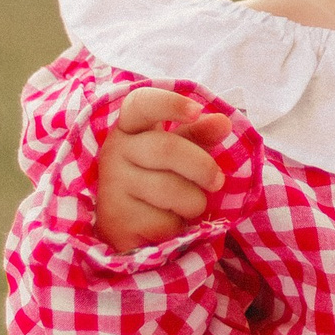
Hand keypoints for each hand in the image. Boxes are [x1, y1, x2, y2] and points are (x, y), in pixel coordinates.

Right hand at [95, 86, 234, 251]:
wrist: (130, 230)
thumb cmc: (159, 180)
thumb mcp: (181, 152)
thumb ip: (200, 135)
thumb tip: (223, 122)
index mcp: (130, 128)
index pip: (141, 104)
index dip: (170, 103)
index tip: (197, 111)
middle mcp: (114, 151)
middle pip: (166, 148)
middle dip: (203, 167)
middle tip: (217, 182)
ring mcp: (111, 186)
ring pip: (169, 189)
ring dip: (194, 202)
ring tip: (188, 206)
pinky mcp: (115, 220)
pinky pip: (164, 221)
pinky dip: (178, 226)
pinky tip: (168, 224)